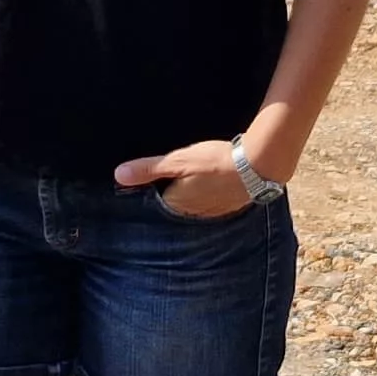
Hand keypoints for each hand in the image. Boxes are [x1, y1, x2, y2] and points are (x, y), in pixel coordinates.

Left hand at [114, 139, 260, 218]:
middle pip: (173, 207)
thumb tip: (119, 175)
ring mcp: (211, 213)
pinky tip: (209, 184)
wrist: (257, 166)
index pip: (154, 203)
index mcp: (176, 205)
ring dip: (189, 196)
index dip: (150, 192)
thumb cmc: (214, 162)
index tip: (147, 182)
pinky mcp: (227, 208)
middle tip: (170, 178)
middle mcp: (192, 215)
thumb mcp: (178, 160)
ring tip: (189, 181)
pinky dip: (206, 197)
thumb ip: (149, 169)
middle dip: (169, 195)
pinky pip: (209, 205)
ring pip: (192, 206)